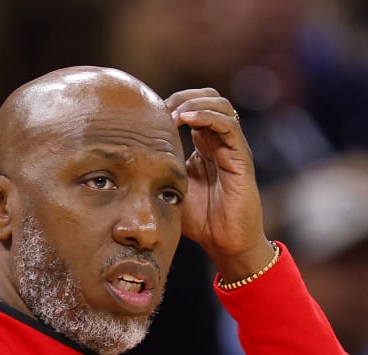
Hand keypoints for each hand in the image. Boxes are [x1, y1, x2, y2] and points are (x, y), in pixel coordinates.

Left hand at [165, 88, 273, 280]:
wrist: (225, 244)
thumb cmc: (200, 220)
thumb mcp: (170, 187)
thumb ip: (157, 167)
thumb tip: (126, 155)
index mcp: (203, 145)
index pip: (192, 107)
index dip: (172, 104)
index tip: (149, 114)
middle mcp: (219, 142)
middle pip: (207, 98)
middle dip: (183, 97)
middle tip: (162, 109)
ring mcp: (232, 148)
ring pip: (220, 104)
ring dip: (194, 103)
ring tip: (174, 114)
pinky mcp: (241, 158)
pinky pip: (228, 125)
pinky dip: (208, 116)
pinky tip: (187, 120)